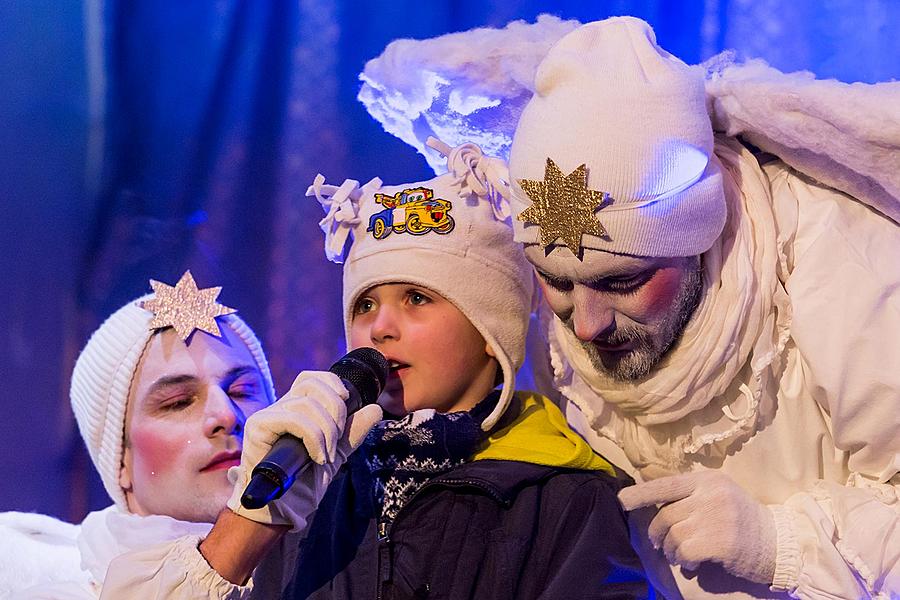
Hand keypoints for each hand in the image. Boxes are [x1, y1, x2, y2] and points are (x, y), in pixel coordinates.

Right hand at [226, 370, 382, 532]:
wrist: (282, 511)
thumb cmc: (303, 484)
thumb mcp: (336, 453)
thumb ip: (353, 431)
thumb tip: (376, 409)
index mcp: (295, 409)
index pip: (311, 378)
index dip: (332, 383)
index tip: (347, 401)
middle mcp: (279, 408)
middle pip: (311, 384)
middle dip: (336, 410)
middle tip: (336, 441)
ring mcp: (266, 416)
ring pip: (306, 404)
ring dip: (326, 431)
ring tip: (326, 455)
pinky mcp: (258, 427)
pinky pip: (293, 419)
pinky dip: (313, 437)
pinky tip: (316, 457)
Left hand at [618, 471, 776, 584]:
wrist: (780, 544)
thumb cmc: (744, 521)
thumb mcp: (719, 497)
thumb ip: (691, 496)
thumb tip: (653, 503)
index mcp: (708, 480)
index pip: (666, 484)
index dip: (640, 494)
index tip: (622, 501)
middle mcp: (711, 494)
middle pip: (665, 514)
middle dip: (657, 533)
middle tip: (661, 545)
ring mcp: (717, 517)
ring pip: (673, 535)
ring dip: (671, 550)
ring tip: (680, 556)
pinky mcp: (722, 541)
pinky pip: (685, 552)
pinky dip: (684, 562)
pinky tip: (692, 565)